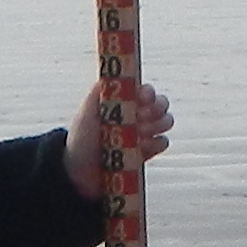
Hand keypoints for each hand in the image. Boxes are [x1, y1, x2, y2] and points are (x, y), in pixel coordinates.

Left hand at [66, 79, 174, 198]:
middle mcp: (137, 115)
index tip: (143, 98)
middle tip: (141, 117)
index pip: (146, 90)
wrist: (80, 172)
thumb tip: (111, 75)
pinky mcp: (147, 153)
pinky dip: (155, 143)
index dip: (148, 92)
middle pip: (162, 104)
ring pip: (166, 121)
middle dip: (157, 108)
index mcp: (125, 102)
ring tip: (140, 133)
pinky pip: (162, 143)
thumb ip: (98, 92)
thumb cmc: (81, 139)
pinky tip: (142, 147)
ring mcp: (144, 134)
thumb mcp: (86, 112)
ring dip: (157, 124)